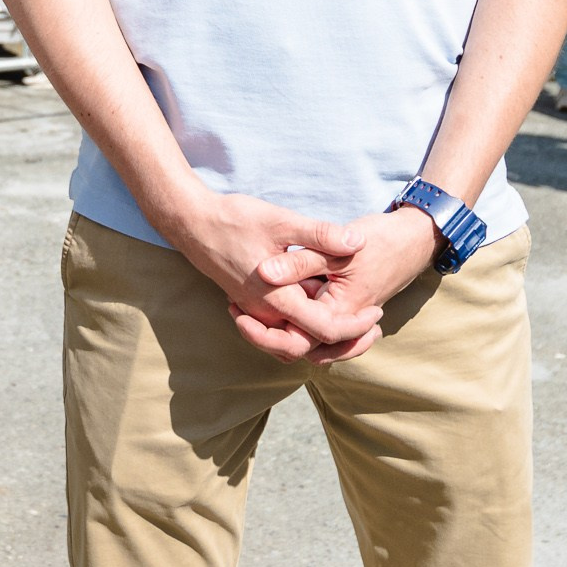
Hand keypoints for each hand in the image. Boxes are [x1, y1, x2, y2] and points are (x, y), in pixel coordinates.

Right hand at [155, 190, 383, 362]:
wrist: (191, 222)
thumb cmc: (234, 219)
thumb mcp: (281, 220)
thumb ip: (320, 234)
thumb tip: (357, 243)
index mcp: (277, 298)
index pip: (325, 330)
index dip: (355, 327)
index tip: (376, 310)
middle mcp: (265, 313)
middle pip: (310, 347)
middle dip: (343, 341)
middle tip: (370, 322)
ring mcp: (255, 311)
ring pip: (292, 343)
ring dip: (320, 338)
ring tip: (348, 317)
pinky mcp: (249, 304)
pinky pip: (279, 330)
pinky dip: (300, 328)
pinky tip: (315, 303)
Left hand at [251, 208, 441, 365]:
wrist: (415, 239)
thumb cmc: (379, 241)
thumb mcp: (335, 249)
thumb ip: (300, 262)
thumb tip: (263, 273)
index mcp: (340, 314)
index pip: (297, 341)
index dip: (263, 334)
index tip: (237, 312)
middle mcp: (343, 324)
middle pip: (299, 348)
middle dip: (266, 338)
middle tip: (237, 315)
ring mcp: (344, 318)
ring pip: (307, 340)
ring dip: (279, 331)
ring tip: (246, 311)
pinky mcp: (343, 308)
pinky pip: (315, 325)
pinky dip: (294, 320)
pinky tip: (274, 298)